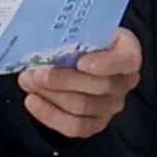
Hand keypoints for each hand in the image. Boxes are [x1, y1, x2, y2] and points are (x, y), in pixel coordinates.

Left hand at [14, 25, 144, 143]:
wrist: (79, 58)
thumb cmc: (83, 40)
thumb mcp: (84, 30)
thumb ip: (75, 34)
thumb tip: (49, 38)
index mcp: (129, 54)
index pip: (126, 60)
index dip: (105, 64)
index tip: (81, 62)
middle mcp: (124, 82)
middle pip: (98, 86)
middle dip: (63, 80)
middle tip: (37, 72)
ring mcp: (111, 106)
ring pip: (82, 107)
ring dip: (50, 94)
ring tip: (28, 81)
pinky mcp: (95, 124)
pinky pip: (74, 126)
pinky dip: (49, 114)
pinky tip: (33, 101)